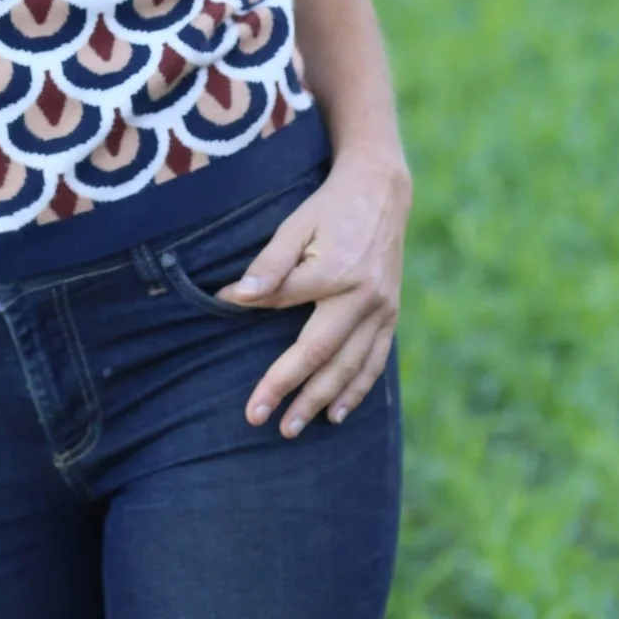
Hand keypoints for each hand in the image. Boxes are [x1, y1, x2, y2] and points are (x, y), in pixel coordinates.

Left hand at [216, 152, 410, 439]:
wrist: (381, 190)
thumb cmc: (329, 207)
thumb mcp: (295, 225)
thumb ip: (269, 264)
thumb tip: (236, 296)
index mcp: (334, 272)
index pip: (282, 305)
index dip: (250, 314)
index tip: (226, 330)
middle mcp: (362, 297)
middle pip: (320, 353)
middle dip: (289, 389)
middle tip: (259, 418)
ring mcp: (382, 309)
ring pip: (349, 366)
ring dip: (321, 400)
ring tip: (293, 427)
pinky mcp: (391, 314)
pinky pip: (374, 361)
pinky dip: (356, 390)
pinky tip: (337, 413)